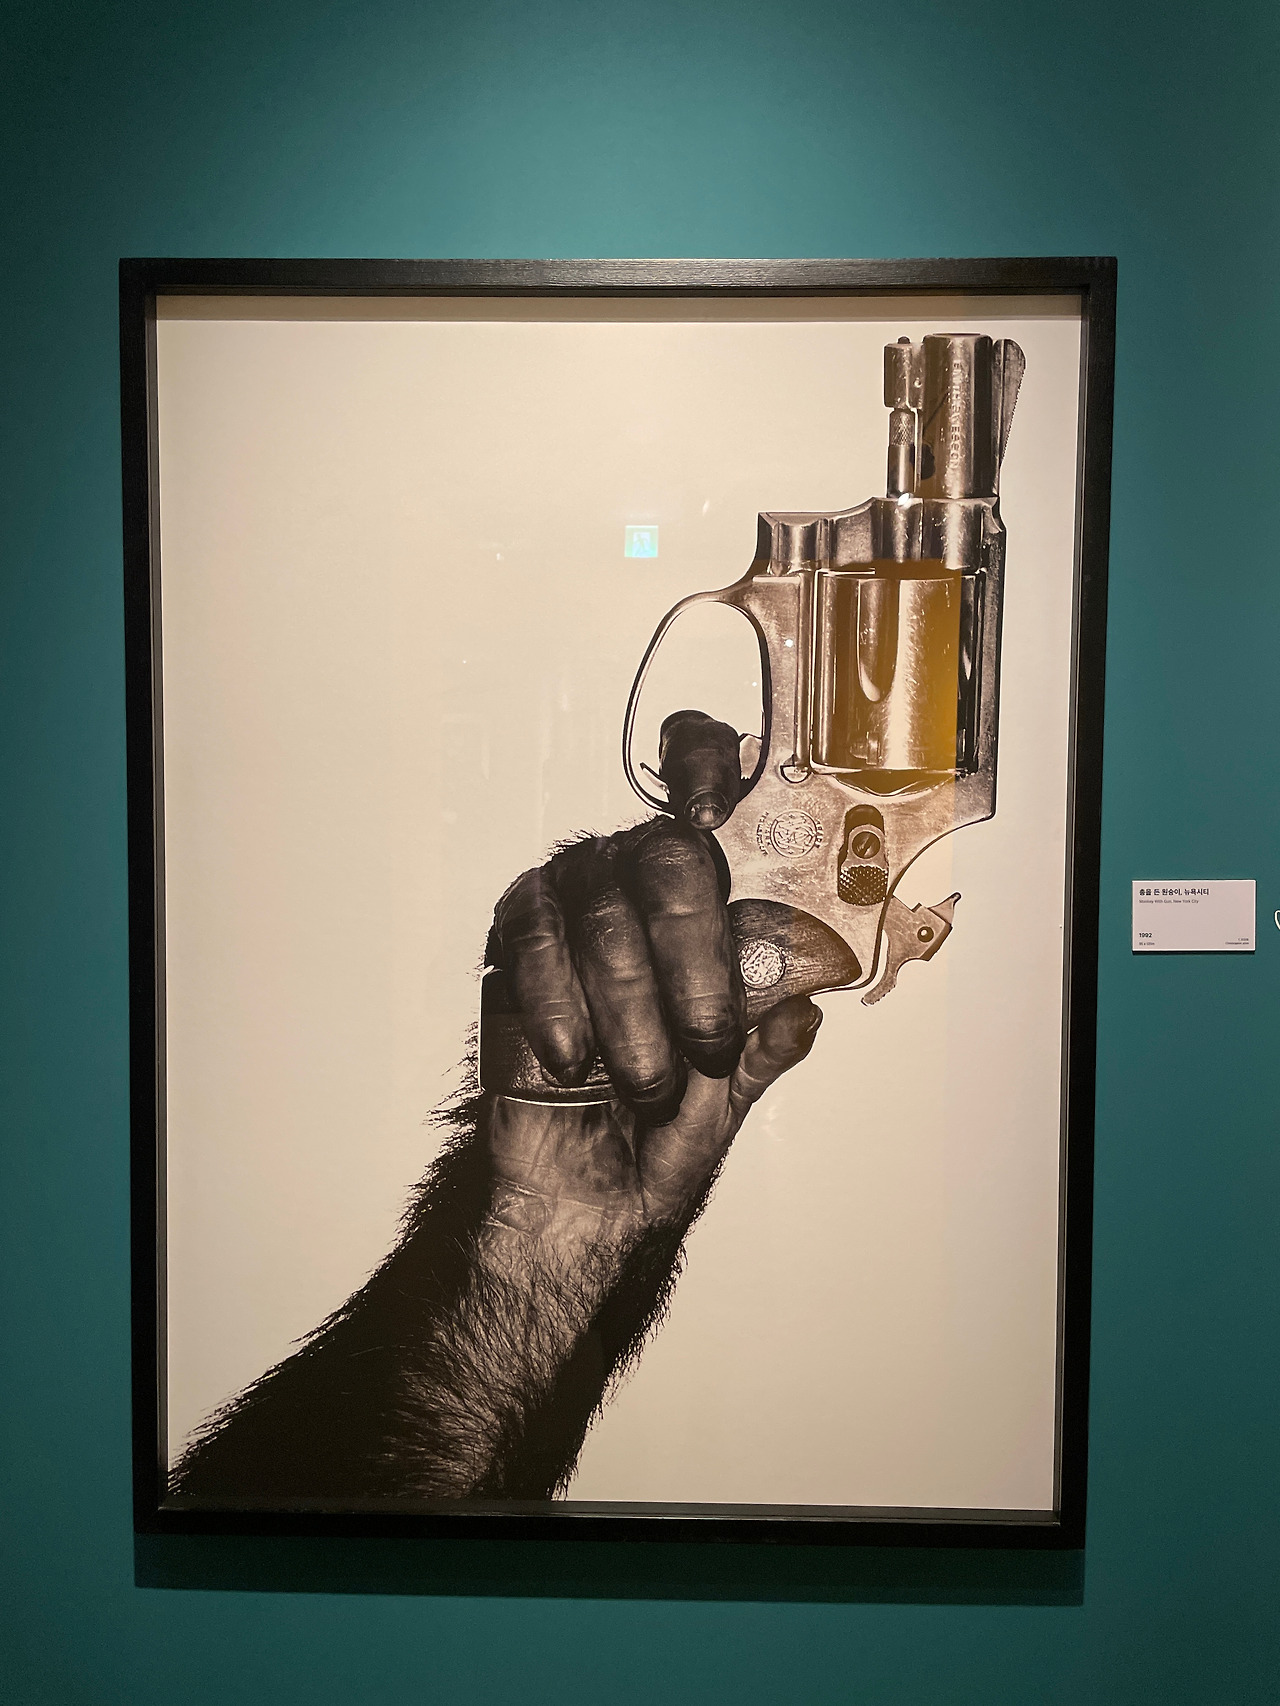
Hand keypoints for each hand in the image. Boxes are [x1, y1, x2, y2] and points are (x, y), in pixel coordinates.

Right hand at [483, 711, 822, 1242]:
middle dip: (696, 956)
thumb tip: (804, 998)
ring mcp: (580, 892)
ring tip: (651, 1082)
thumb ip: (773, 1028)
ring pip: (606, 916)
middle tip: (709, 1040)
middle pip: (669, 857)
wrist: (597, 1178)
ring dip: (634, 1010)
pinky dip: (561, 1008)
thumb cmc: (677, 1107)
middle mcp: (647, 867)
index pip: (709, 768)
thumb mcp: (745, 1070)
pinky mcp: (521, 929)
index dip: (708, 767)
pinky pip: (536, 944)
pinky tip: (576, 1060)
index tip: (711, 815)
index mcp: (718, 878)